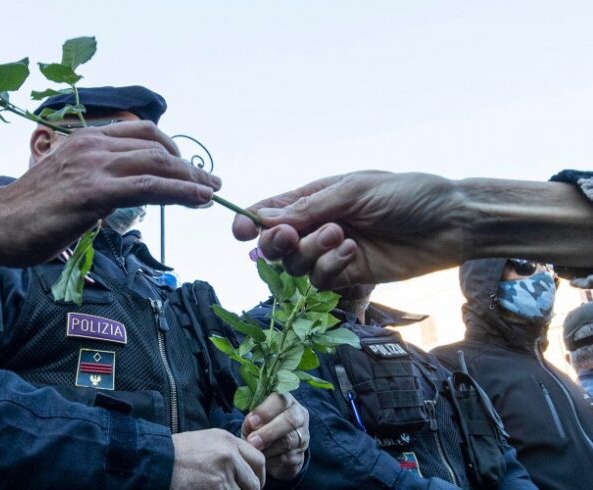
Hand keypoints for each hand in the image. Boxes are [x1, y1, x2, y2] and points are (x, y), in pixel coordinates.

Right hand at [0, 121, 220, 266]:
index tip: (189, 168)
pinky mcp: (94, 193)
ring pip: (157, 164)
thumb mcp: (64, 186)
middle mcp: (92, 146)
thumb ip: (93, 184)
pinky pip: (148, 188)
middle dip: (188, 166)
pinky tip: (198, 200)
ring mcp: (93, 167)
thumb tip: (114, 201)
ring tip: (212, 193)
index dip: (171, 150)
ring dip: (192, 178)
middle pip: (156, 147)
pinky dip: (180, 192)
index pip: (141, 134)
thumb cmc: (23, 213)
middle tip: (209, 183)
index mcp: (85, 141)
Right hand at [171, 428, 264, 489]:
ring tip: (219, 489)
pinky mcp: (217, 488)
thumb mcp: (206, 441)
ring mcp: (223, 473)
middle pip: (254, 482)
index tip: (254, 485)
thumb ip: (229, 451)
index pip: (258, 460)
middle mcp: (229, 454)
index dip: (258, 476)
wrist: (157, 460)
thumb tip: (245, 469)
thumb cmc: (178, 453)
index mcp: (228, 440)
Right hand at [232, 171, 463, 288]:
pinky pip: (320, 280)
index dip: (250, 222)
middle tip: (290, 237)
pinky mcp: (350, 276)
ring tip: (340, 236)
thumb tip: (267, 218)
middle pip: (275, 244)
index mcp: (316, 198)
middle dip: (276, 243)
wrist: (451, 223)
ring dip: (311, 252)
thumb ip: (310, 208)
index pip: (272, 211)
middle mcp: (318, 226)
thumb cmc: (408, 194)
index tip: (239, 231)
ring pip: (295, 266)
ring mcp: (332, 253)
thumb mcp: (355, 191)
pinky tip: (352, 252)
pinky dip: (329, 267)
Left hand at [242, 393, 308, 480]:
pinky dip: (272, 461)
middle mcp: (299, 416)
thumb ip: (251, 420)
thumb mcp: (253, 419)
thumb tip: (251, 425)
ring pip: (289, 441)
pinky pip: (287, 459)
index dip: (265, 411)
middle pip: (289, 420)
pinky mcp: (300, 456)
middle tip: (252, 441)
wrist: (271, 448)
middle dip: (269, 432)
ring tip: (254, 451)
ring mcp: (303, 437)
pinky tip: (262, 460)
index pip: (280, 400)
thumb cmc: (260, 426)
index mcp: (287, 401)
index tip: (251, 422)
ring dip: (268, 448)